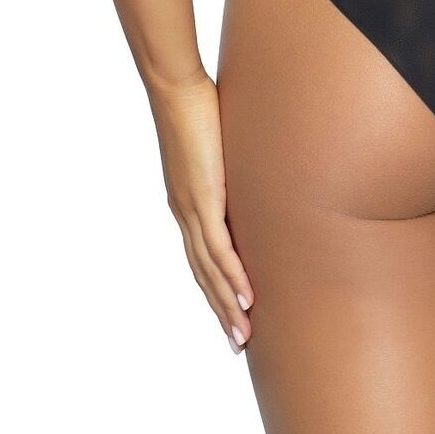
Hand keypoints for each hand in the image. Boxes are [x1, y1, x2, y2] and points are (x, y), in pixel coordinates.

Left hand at [151, 70, 254, 351]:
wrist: (176, 89)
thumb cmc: (199, 106)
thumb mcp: (222, 144)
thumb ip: (234, 162)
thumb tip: (258, 163)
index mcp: (187, 203)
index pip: (201, 257)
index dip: (215, 288)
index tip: (232, 315)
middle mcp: (185, 213)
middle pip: (202, 274)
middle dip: (221, 311)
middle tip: (238, 344)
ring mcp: (191, 210)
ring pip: (209, 271)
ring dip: (227, 306)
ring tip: (243, 336)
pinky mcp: (202, 199)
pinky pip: (218, 248)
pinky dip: (233, 276)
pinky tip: (246, 298)